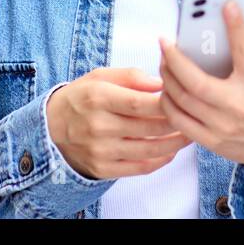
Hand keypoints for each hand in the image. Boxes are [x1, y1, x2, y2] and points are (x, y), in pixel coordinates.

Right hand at [45, 67, 193, 179]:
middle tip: (192, 115)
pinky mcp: (103, 168)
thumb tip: (160, 82)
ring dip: (175, 143)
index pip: (138, 103)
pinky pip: (140, 168)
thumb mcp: (100, 76)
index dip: (165, 102)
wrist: (51, 127)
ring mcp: (101, 150)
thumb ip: (131, 76)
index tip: (181, 97)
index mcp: (98, 98)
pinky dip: (160, 160)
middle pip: (148, 128)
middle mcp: (99, 126)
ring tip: (189, 133)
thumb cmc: (81, 98)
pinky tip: (170, 151)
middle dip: (176, 122)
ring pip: (149, 150)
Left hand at [158, 3, 243, 191]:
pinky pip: (179, 120)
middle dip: (175, 59)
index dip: (236, 26)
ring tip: (164, 59)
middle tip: (165, 41)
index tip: (226, 5)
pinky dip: (168, 102)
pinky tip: (167, 86)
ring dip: (168, 77)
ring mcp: (221, 126)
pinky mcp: (210, 140)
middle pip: (197, 81)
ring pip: (183, 100)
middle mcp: (238, 106)